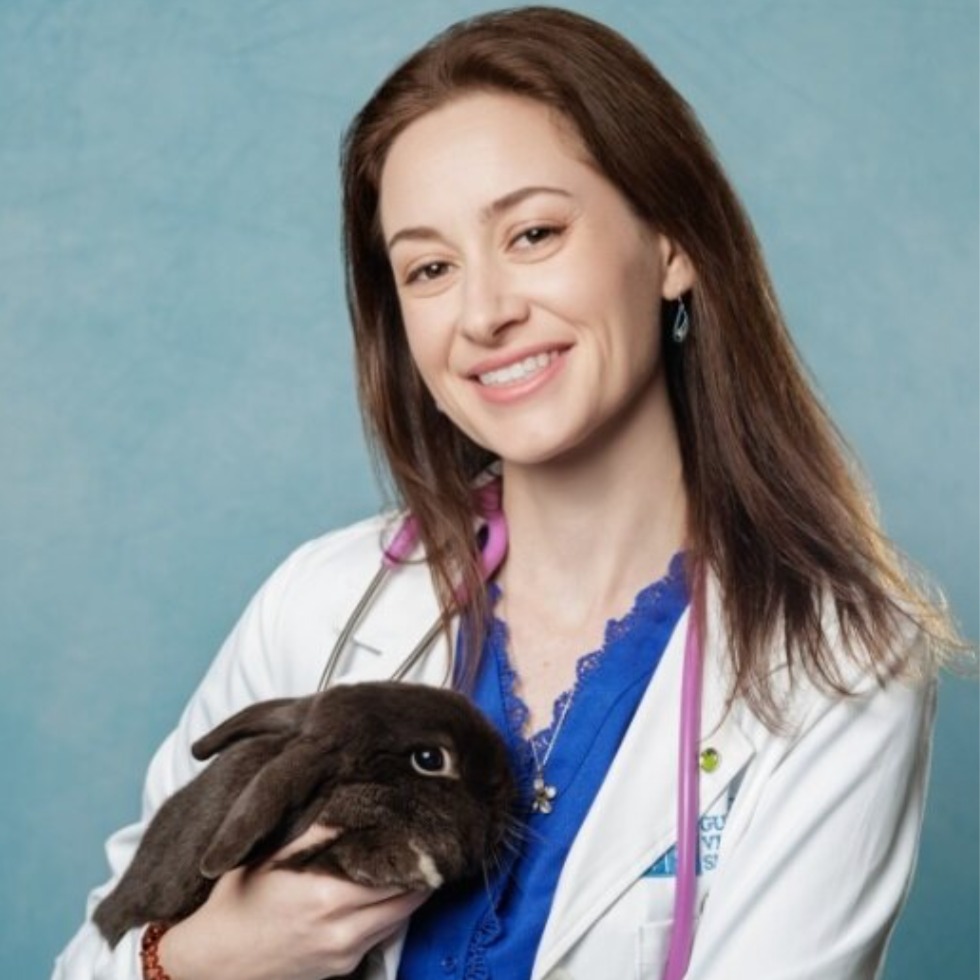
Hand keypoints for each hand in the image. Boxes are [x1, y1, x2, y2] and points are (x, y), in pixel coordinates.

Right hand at [156, 824, 429, 979]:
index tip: (420, 829)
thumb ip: (317, 831)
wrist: (215, 960)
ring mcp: (345, 953)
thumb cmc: (240, 901)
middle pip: (408, 898)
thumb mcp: (273, 856)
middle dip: (420, 871)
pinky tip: (384, 892)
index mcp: (327, 895)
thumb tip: (353, 802)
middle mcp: (342, 929)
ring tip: (410, 863)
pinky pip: (381, 937)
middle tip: (425, 844)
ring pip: (400, 919)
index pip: (394, 872)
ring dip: (409, 893)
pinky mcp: (343, 968)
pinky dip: (390, 914)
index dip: (412, 850)